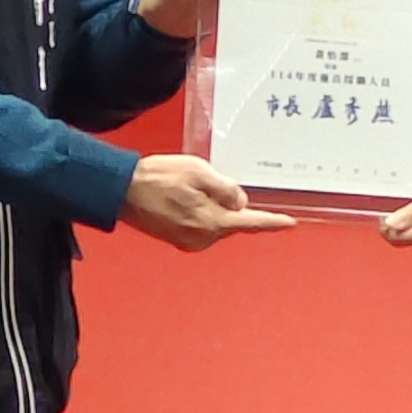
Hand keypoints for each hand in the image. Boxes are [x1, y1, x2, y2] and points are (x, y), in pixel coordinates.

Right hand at [121, 154, 295, 251]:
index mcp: (212, 221)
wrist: (123, 191)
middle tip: (201, 181)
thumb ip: (225, 188)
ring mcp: (190, 241)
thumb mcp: (199, 172)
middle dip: (226, 201)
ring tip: (183, 188)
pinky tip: (180, 197)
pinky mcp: (179, 239)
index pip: (251, 222)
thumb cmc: (157, 178)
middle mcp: (203, 237)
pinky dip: (198, 211)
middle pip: (232, 219)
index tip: (288, 223)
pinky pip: (201, 224)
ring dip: (209, 205)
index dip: (272, 222)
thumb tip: (240, 201)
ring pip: (216, 221)